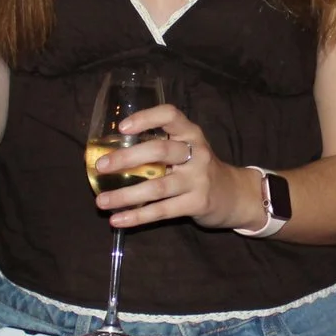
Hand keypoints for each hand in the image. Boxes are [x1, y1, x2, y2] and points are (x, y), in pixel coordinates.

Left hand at [94, 102, 256, 231]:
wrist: (235, 195)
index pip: (170, 115)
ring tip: (101, 202)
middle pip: (159, 151)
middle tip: (100, 166)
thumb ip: (160, 147)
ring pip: (157, 187)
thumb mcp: (188, 149)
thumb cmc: (199, 169)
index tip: (121, 127)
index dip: (146, 118)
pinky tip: (118, 220)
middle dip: (126, 158)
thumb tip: (111, 153)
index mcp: (191, 134)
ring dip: (125, 195)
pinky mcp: (197, 203)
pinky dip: (137, 216)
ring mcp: (198, 179)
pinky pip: (162, 211)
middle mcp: (196, 153)